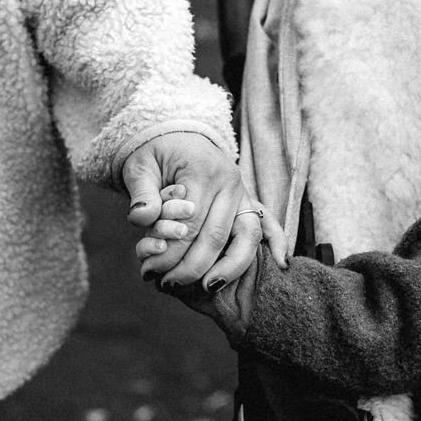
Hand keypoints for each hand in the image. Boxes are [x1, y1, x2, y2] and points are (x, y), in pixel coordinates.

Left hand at [121, 131, 269, 290]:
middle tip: (169, 285)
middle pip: (217, 236)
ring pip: (247, 235)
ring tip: (208, 287)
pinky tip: (282, 265)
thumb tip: (143, 219)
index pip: (190, 224)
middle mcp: (229, 182)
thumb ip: (141, 193)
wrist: (177, 133)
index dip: (171, 253)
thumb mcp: (138, 166)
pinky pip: (270, 222)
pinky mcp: (249, 200)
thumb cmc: (155, 152)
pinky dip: (278, 243)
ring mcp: (243, 192)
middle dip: (192, 267)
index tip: (151, 272)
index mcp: (202, 171)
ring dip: (230, 267)